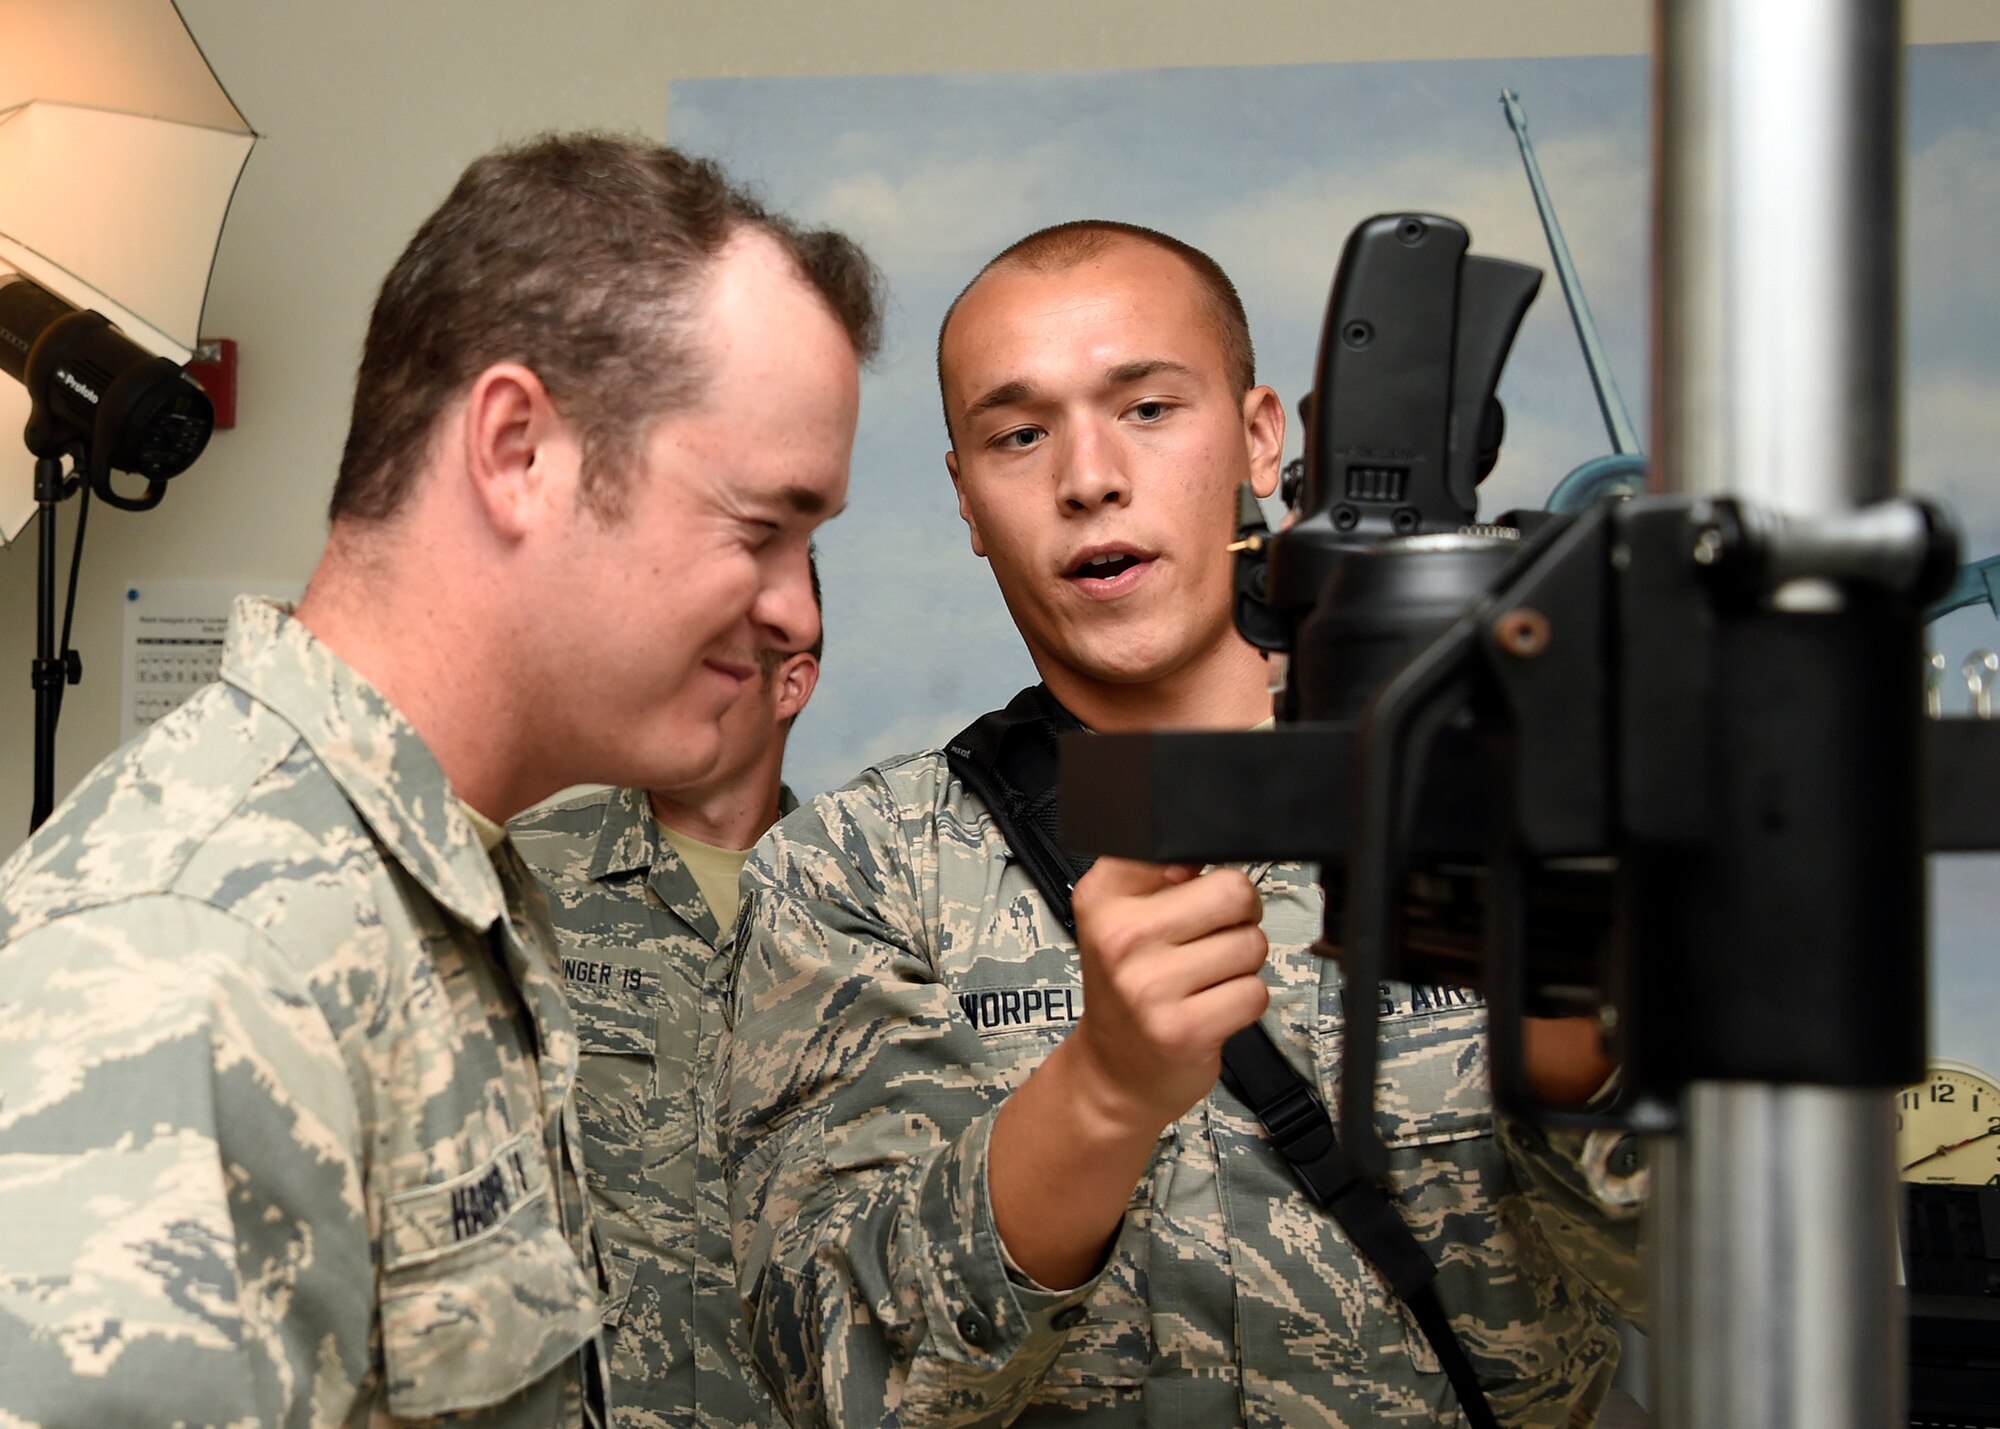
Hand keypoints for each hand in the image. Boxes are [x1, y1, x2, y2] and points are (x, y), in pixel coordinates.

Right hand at [1063, 856, 1271, 1140]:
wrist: (1113, 1070)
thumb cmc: (1129, 988)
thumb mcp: (1119, 917)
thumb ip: (1159, 872)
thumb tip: (1212, 850)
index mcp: (1104, 897)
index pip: (1184, 849)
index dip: (1205, 874)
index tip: (1190, 897)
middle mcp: (1120, 937)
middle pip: (1234, 891)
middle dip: (1239, 916)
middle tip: (1211, 940)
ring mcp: (1150, 986)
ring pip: (1251, 943)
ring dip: (1242, 964)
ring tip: (1206, 979)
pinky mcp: (1184, 1029)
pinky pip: (1255, 992)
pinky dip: (1245, 1001)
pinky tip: (1212, 1008)